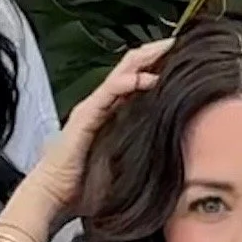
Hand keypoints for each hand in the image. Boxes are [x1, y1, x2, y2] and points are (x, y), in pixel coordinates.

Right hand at [29, 39, 173, 217]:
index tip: (188, 59)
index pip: (138, 80)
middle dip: (157, 53)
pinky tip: (148, 78)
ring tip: (170, 47)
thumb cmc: (85, 190)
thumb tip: (181, 164)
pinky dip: (128, 82)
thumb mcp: (126, 170)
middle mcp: (102, 106)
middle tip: (184, 42)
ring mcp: (92, 108)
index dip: (160, 67)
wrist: (53, 199)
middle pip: (132, 68)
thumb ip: (146, 159)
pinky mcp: (85, 116)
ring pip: (122, 72)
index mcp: (113, 116)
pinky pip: (109, 92)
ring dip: (147, 58)